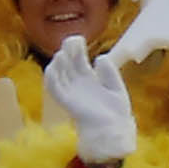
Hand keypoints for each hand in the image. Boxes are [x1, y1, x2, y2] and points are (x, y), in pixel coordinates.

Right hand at [41, 37, 135, 166]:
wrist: (113, 129)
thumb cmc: (116, 111)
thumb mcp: (116, 87)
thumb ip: (109, 72)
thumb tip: (100, 57)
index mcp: (90, 80)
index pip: (79, 61)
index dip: (77, 49)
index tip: (79, 38)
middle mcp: (78, 85)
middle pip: (68, 65)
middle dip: (67, 52)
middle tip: (70, 41)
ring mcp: (71, 92)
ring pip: (59, 74)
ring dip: (58, 63)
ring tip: (62, 53)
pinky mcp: (66, 101)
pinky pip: (54, 88)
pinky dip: (51, 76)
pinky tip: (53, 66)